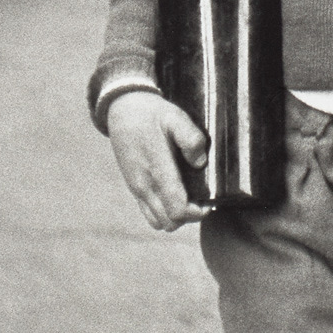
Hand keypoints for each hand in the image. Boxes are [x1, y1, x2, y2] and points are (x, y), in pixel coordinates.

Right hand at [107, 92, 209, 231]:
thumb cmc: (152, 114)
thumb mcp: (175, 117)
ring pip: (158, 222)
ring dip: (176, 216)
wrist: (122, 110)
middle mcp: (144, 185)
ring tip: (189, 197)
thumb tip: (200, 163)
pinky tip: (175, 193)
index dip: (197, 212)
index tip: (209, 201)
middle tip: (202, 199)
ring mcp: (136, 189)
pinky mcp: (133, 187)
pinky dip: (164, 212)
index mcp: (157, 170)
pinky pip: (149, 213)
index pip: (177, 209)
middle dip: (189, 216)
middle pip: (169, 222)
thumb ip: (191, 139)